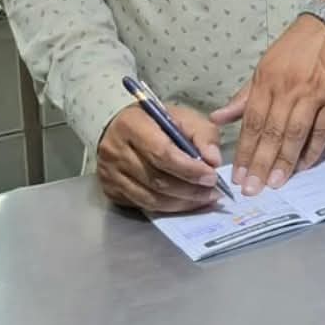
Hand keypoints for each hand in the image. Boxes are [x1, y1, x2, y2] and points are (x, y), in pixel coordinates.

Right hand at [96, 100, 222, 214]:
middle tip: (213, 191)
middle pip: (156, 180)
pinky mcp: (111, 192)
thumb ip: (202, 133)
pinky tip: (185, 203)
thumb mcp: (182, 116)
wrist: (121, 128)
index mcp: (132, 125)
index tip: (212, 176)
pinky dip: (168, 208)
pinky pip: (143, 206)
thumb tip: (213, 160)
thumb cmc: (155, 122)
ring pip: (150, 199)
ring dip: (181, 203)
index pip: (162, 153)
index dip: (189, 168)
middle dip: (189, 189)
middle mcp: (116, 152)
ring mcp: (110, 175)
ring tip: (204, 199)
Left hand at [212, 12, 324, 195]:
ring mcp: (314, 94)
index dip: (244, 151)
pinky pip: (323, 130)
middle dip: (261, 163)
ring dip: (285, 162)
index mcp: (266, 80)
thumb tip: (217, 118)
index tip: (237, 175)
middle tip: (253, 189)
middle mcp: (288, 88)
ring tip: (275, 184)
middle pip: (272, 132)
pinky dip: (313, 150)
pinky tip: (303, 166)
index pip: (252, 122)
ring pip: (295, 133)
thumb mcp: (263, 66)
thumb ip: (243, 97)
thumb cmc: (294, 49)